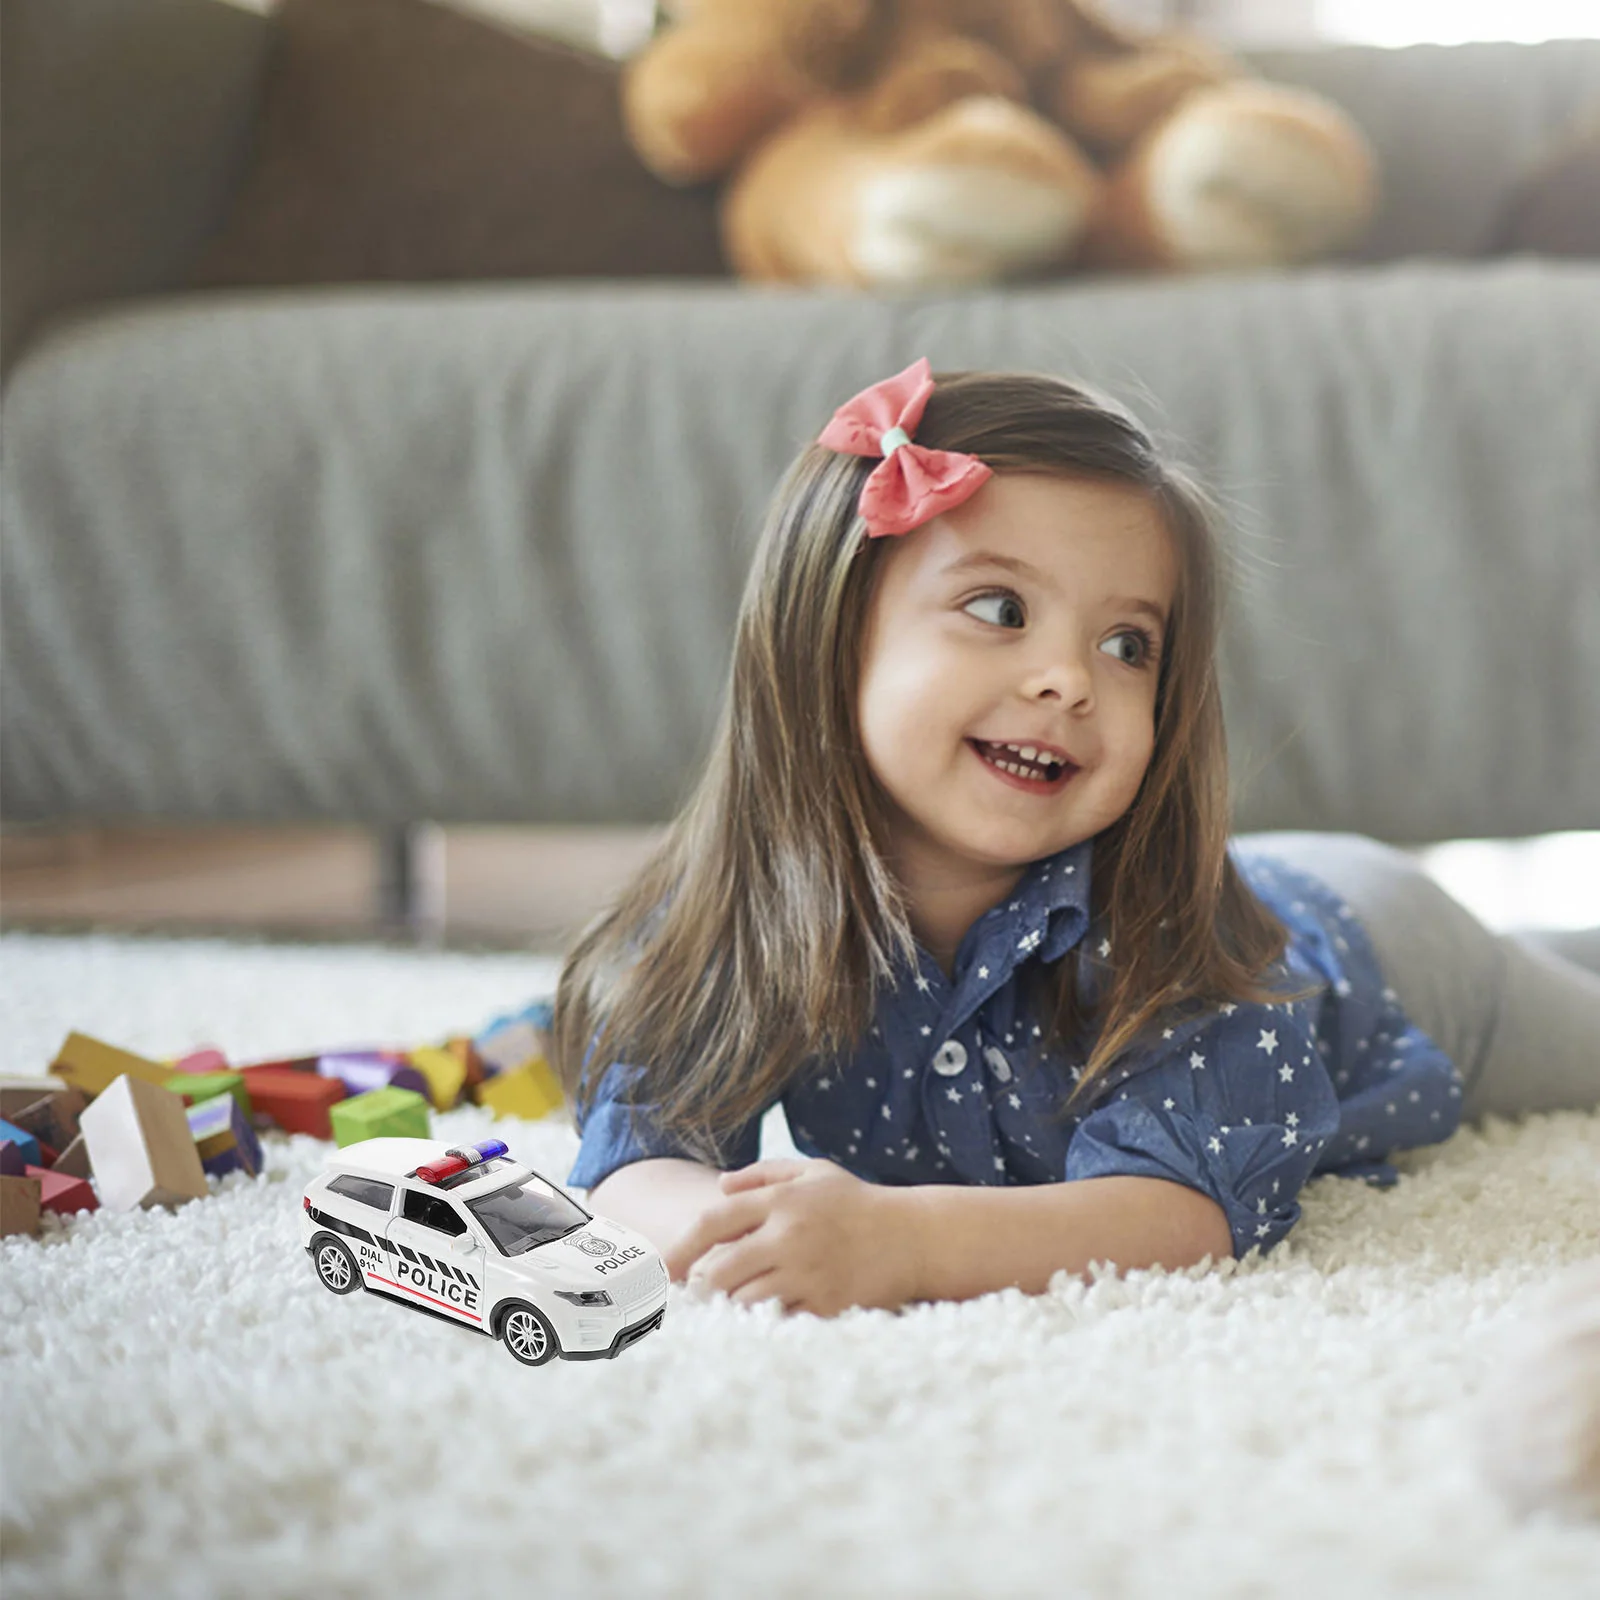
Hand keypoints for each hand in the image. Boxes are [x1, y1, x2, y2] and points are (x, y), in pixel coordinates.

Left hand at [664, 1158, 925, 1317]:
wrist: (914, 1236)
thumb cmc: (858, 1204)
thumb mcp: (814, 1173)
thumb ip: (764, 1175)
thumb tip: (721, 1187)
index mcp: (783, 1200)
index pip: (714, 1222)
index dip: (680, 1248)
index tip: (663, 1268)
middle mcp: (791, 1235)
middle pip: (721, 1270)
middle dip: (700, 1288)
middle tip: (691, 1298)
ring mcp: (809, 1272)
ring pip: (746, 1301)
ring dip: (729, 1308)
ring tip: (723, 1310)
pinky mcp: (827, 1304)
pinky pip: (779, 1321)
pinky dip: (763, 1324)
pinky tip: (758, 1322)